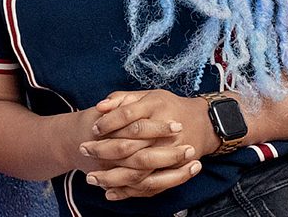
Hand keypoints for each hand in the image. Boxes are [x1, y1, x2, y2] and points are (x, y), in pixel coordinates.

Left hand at [76, 90, 219, 200]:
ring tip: (92, 178)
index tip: (93, 129)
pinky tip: (109, 192)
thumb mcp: (148, 96)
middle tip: (85, 151)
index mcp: (158, 108)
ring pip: (139, 172)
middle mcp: (165, 133)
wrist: (203, 124)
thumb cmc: (169, 107)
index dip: (109, 123)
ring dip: (113, 178)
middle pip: (132, 146)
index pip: (129, 116)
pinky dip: (129, 191)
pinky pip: (150, 186)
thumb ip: (123, 99)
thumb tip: (99, 106)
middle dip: (105, 151)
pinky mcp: (174, 171)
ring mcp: (171, 155)